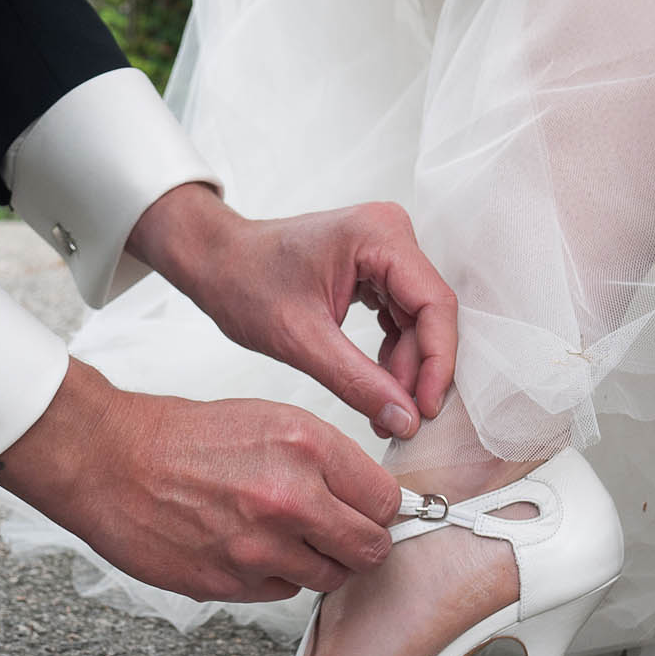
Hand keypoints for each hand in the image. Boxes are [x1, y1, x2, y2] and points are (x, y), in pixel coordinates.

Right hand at [0, 361, 400, 600]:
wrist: (109, 461)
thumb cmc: (182, 437)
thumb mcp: (268, 420)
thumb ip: (325, 459)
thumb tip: (369, 497)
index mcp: (304, 445)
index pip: (385, 499)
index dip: (379, 508)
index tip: (369, 511)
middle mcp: (289, 498)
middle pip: (368, 548)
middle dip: (360, 544)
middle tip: (340, 534)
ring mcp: (259, 547)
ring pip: (328, 578)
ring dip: (316, 563)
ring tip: (282, 536)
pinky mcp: (229, 582)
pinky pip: (281, 592)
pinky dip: (274, 576)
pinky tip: (246, 547)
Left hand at [128, 184, 455, 439]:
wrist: (216, 262)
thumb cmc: (244, 283)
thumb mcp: (301, 340)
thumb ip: (357, 381)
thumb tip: (404, 420)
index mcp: (378, 235)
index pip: (434, 304)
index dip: (438, 362)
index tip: (426, 410)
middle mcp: (391, 233)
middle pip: (429, 314)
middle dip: (418, 371)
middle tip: (402, 422)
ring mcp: (385, 249)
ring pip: (417, 320)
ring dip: (405, 368)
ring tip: (385, 413)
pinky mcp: (376, 268)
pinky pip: (400, 316)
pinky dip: (392, 353)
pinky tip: (377, 386)